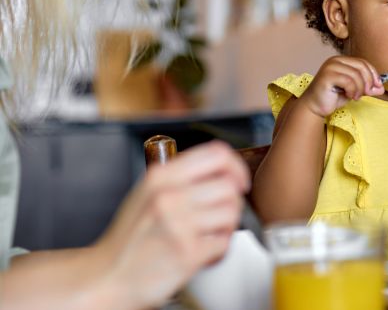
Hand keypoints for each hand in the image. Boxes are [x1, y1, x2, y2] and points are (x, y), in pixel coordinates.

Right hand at [95, 141, 249, 308]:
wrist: (108, 276)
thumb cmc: (130, 238)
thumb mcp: (148, 193)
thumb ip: (182, 176)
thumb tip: (223, 170)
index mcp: (161, 176)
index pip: (217, 154)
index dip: (235, 166)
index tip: (238, 180)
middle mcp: (169, 196)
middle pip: (230, 185)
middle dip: (232, 202)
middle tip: (219, 216)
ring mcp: (178, 224)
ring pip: (232, 212)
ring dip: (226, 227)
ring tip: (209, 234)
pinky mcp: (188, 252)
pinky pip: (224, 242)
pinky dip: (219, 250)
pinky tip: (203, 252)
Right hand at [299, 56, 383, 117]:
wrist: (315, 106)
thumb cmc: (333, 97)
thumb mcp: (354, 91)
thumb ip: (367, 87)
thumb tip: (381, 88)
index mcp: (342, 60)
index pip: (363, 62)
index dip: (373, 74)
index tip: (378, 86)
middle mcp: (335, 60)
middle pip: (361, 67)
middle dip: (368, 82)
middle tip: (367, 93)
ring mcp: (330, 67)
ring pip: (356, 75)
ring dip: (360, 89)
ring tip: (355, 96)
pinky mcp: (327, 76)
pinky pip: (348, 81)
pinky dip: (353, 90)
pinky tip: (349, 96)